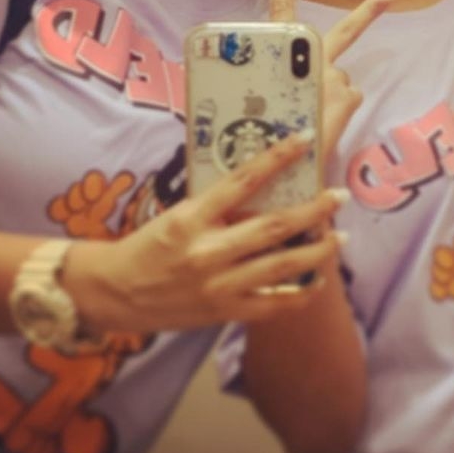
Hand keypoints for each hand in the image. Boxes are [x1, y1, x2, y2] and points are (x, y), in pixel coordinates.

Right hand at [71, 133, 349, 332]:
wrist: (114, 293)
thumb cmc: (148, 247)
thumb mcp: (176, 216)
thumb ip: (216, 206)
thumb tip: (262, 185)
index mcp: (191, 218)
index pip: (242, 180)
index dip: (278, 158)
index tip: (305, 139)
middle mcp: (207, 252)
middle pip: (273, 227)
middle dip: (314, 210)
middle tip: (340, 196)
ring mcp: (218, 286)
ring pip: (281, 267)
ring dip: (317, 251)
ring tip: (339, 237)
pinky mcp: (224, 312)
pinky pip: (273, 305)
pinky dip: (300, 294)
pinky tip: (317, 280)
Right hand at [268, 0, 393, 158]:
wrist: (282, 171)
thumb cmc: (262, 143)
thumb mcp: (256, 109)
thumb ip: (268, 88)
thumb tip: (281, 87)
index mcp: (280, 59)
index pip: (279, 17)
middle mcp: (312, 63)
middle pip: (344, 33)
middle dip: (368, 13)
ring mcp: (334, 79)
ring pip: (340, 78)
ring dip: (332, 93)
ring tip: (314, 120)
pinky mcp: (349, 98)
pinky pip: (349, 97)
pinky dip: (340, 109)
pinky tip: (325, 127)